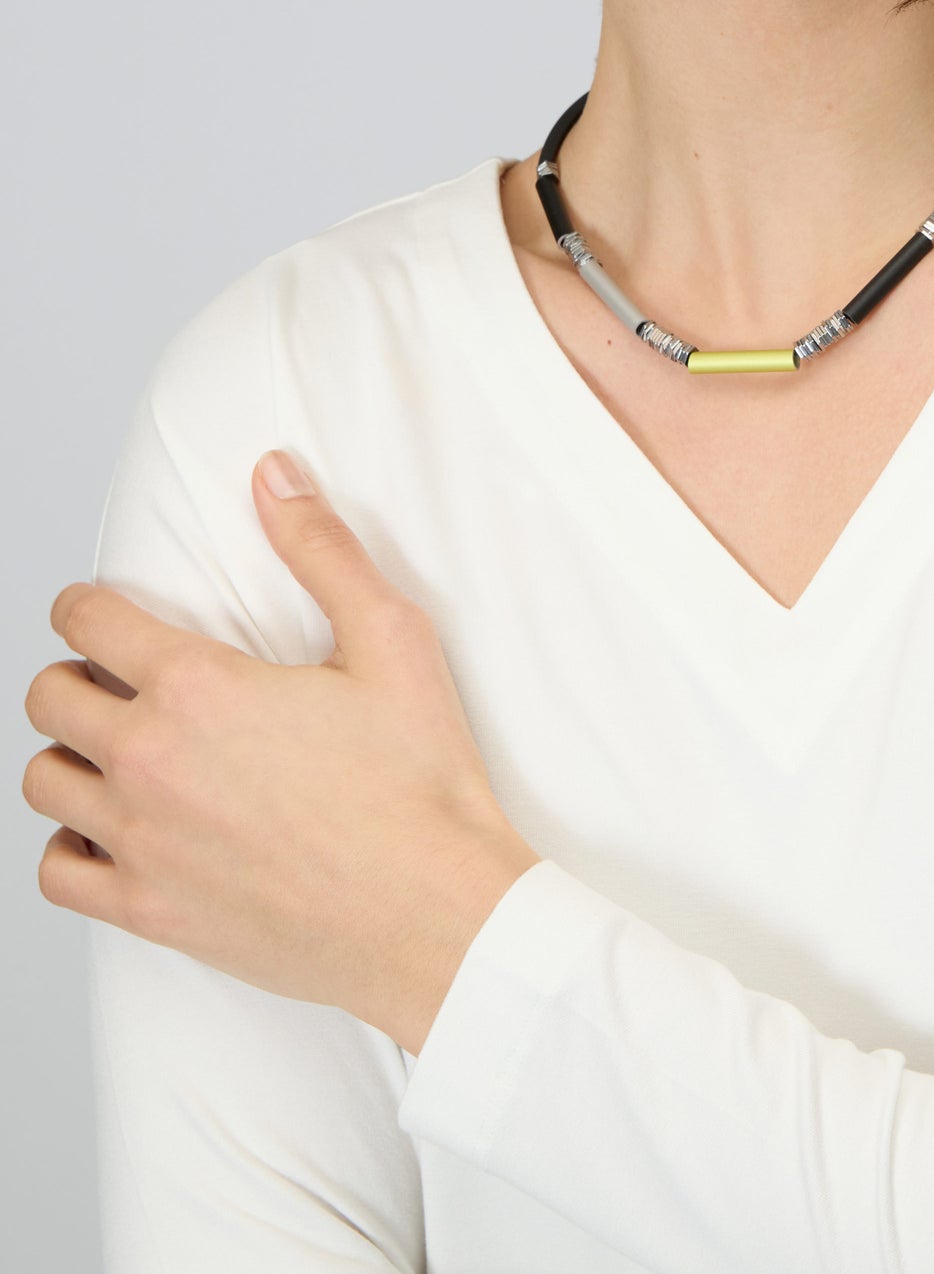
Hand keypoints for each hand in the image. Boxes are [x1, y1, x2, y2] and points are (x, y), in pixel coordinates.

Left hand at [21, 452, 540, 1054]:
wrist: (435, 915)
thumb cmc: (420, 783)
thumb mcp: (390, 638)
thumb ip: (321, 548)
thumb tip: (274, 474)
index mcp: (198, 686)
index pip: (86, 621)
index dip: (86, 603)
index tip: (101, 609)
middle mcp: (151, 761)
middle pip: (48, 697)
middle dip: (74, 674)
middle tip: (117, 678)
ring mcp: (142, 843)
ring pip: (42, 781)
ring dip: (69, 754)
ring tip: (117, 750)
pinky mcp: (150, 911)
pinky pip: (57, 873)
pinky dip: (71, 844)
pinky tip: (115, 829)